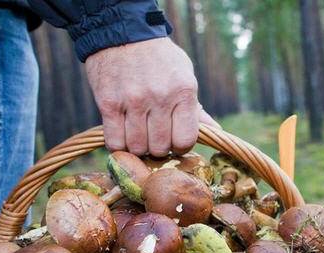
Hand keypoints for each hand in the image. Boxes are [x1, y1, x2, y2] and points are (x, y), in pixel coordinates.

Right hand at [86, 37, 216, 155]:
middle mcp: (159, 98)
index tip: (174, 141)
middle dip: (158, 148)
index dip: (180, 147)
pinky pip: (115, 142)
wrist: (124, 32)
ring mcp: (133, 101)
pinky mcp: (108, 104)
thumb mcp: (185, 76)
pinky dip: (119, 145)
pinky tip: (123, 135)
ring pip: (137, 148)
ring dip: (138, 147)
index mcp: (183, 92)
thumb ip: (196, 108)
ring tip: (139, 135)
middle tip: (154, 137)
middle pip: (160, 148)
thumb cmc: (160, 59)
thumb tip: (215, 131)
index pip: (185, 140)